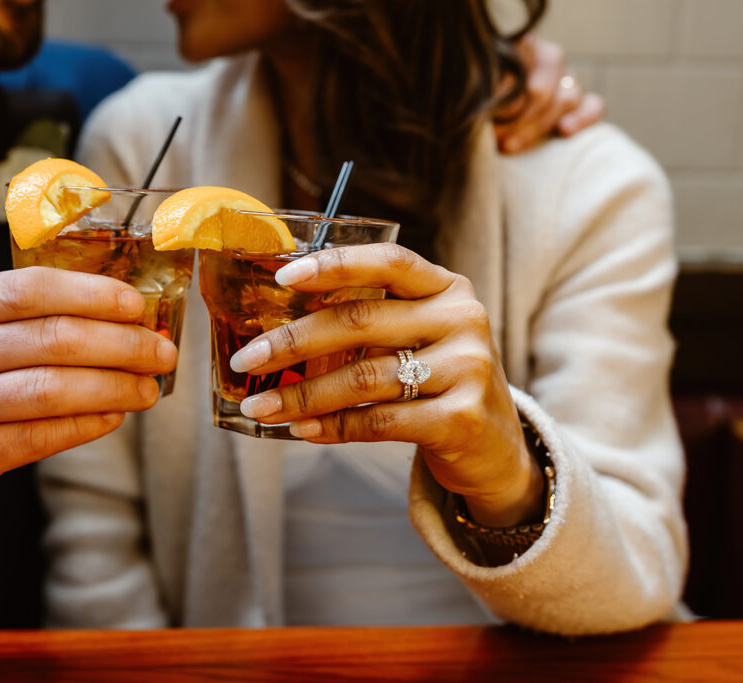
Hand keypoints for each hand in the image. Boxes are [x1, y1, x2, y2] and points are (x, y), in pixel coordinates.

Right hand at [0, 267, 176, 523]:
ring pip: (51, 390)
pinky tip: (114, 416)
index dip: (94, 294)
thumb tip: (112, 314)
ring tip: (148, 388)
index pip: (32, 288)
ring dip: (115, 387)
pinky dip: (87, 425)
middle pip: (53, 339)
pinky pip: (40, 437)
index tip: (138, 304)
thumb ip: (17, 316)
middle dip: (123, 344)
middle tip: (161, 351)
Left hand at [230, 244, 542, 526]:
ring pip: (363, 377)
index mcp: (446, 288)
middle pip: (360, 321)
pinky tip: (301, 431)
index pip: (388, 261)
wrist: (496, 448)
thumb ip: (372, 322)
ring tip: (260, 407)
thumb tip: (277, 325)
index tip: (283, 276)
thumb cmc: (439, 382)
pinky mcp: (460, 420)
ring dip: (301, 396)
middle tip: (246, 360)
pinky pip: (379, 421)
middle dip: (292, 341)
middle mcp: (462, 321)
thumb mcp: (420, 337)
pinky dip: (332, 427)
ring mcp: (466, 369)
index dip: (334, 264)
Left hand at [493, 34, 604, 153]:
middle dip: (514, 118)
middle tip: (492, 135)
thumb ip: (488, 87)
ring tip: (508, 144)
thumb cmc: (484, 104)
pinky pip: (594, 106)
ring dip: (536, 126)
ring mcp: (569, 79)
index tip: (488, 111)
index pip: (522, 59)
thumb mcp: (480, 90)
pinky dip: (581, 119)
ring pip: (566, 98)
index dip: (505, 91)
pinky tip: (563, 130)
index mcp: (522, 46)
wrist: (498, 123)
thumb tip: (496, 94)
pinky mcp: (584, 101)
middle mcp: (549, 58)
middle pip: (541, 89)